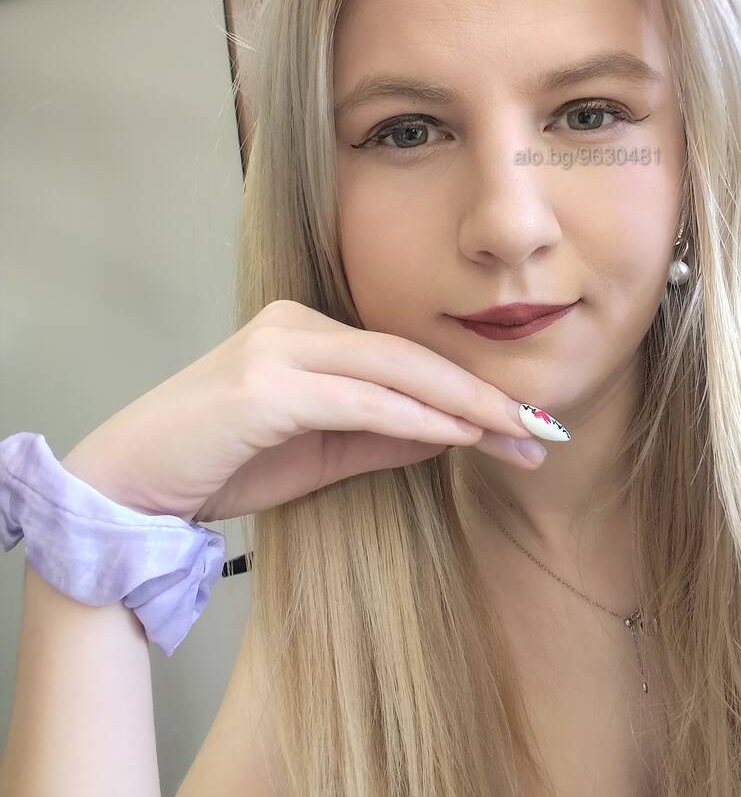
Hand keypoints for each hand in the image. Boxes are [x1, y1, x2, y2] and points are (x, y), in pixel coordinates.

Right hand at [59, 300, 546, 522]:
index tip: (526, 423)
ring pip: (394, 370)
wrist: (128, 484)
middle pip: (412, 355)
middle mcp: (296, 322)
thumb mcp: (323, 452)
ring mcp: (278, 346)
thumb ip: (386, 434)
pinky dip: (415, 417)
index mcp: (309, 329)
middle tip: (545, 428)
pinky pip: (358, 399)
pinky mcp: (263, 383)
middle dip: (485, 395)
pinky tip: (461, 436)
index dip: (472, 388)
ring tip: (523, 434)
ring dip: (465, 405)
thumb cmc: (224, 464)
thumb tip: (456, 430)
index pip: (407, 356)